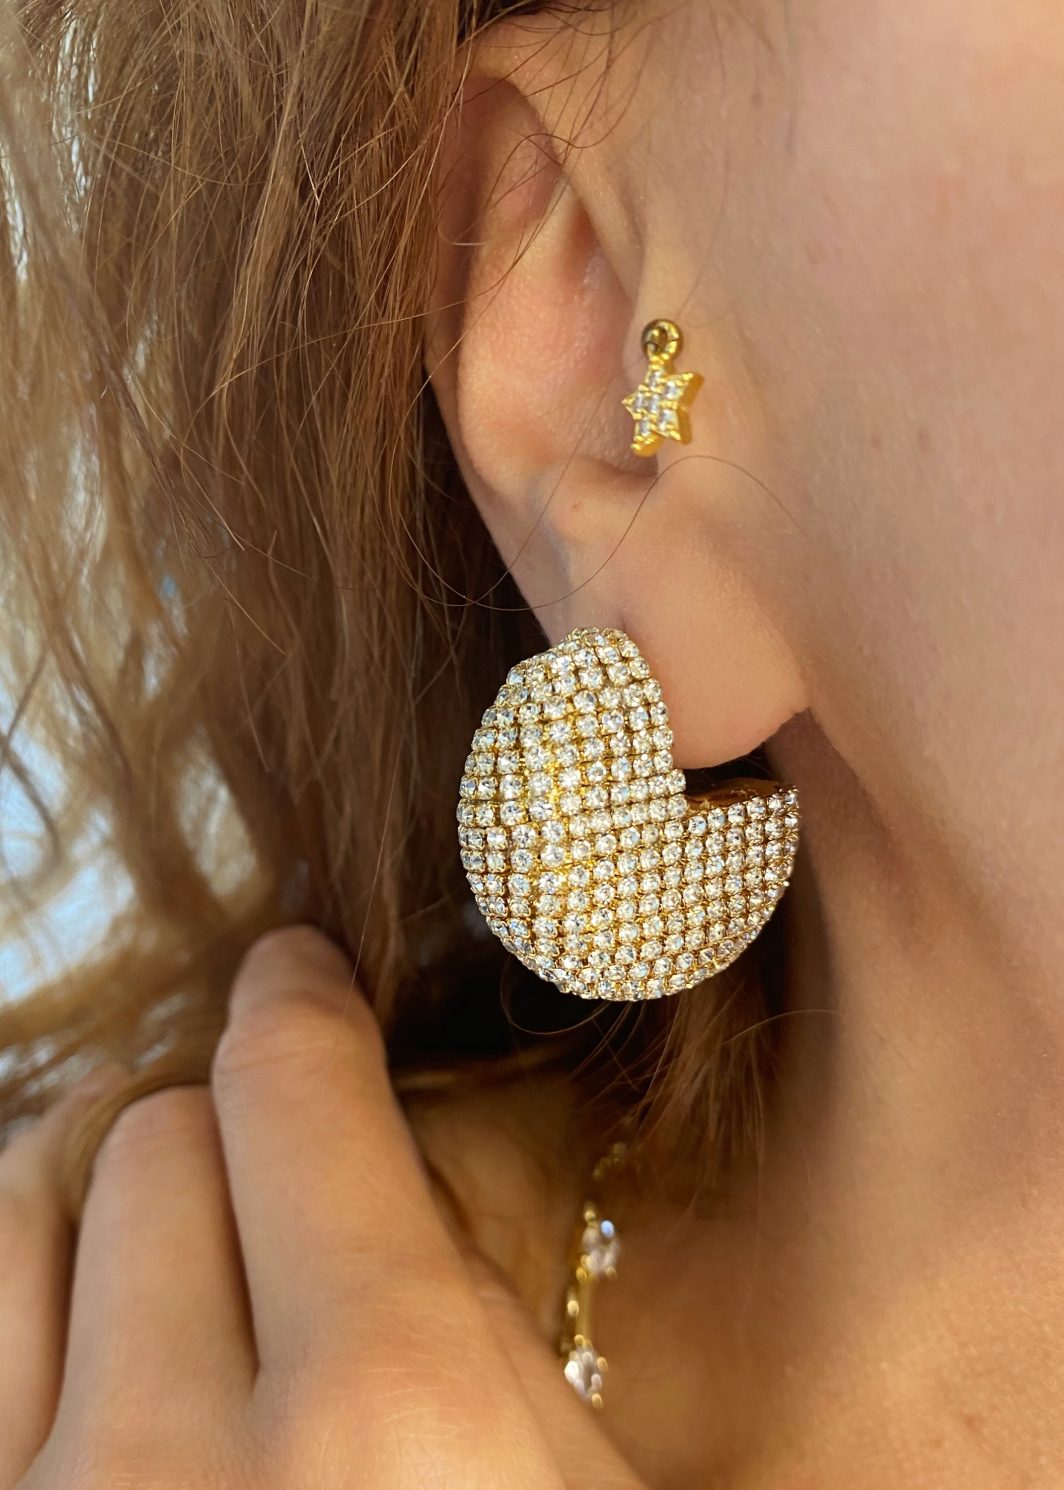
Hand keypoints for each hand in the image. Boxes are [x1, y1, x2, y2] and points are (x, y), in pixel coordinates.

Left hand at [0, 927, 644, 1489]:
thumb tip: (369, 1159)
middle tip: (294, 1179)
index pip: (289, 1087)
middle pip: (160, 1134)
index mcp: (392, 1421)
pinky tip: (104, 1309)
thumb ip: (473, 1309)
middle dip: (235, 1132)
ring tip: (187, 1228)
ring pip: (25, 1206)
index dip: (296, 998)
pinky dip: (39, 1270)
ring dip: (117, 1193)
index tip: (299, 975)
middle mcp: (182, 1471)